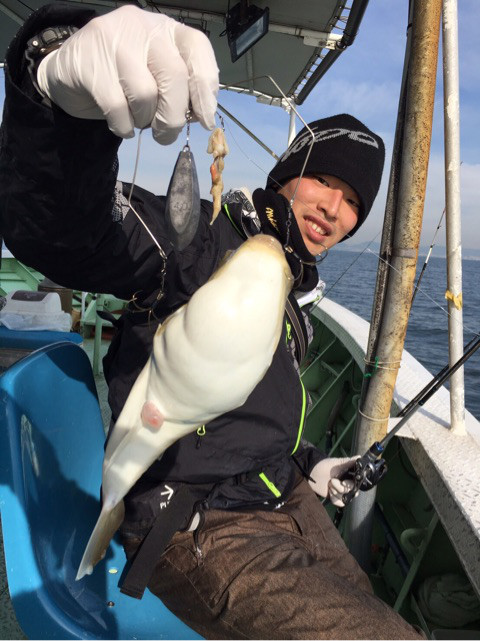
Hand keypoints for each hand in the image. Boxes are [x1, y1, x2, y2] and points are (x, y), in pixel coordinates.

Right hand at [37, 5, 218, 143]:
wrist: (70, 73)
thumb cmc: (123, 79)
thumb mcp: (156, 79)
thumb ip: (180, 91)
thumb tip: (200, 116)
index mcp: (166, 29)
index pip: (197, 48)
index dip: (206, 87)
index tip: (205, 119)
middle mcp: (142, 26)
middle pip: (174, 75)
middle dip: (174, 116)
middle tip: (165, 134)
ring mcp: (112, 38)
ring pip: (145, 94)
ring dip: (144, 121)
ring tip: (136, 121)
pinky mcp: (87, 60)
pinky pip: (116, 107)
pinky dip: (123, 127)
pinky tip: (121, 126)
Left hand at [308, 457, 358, 506]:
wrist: (312, 473)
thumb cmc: (324, 466)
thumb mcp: (337, 463)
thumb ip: (349, 461)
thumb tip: (359, 457)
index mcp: (349, 475)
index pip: (358, 483)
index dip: (351, 484)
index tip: (344, 482)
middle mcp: (347, 484)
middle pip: (352, 492)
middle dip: (340, 487)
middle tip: (332, 481)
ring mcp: (341, 492)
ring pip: (346, 498)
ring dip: (336, 492)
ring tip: (329, 485)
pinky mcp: (336, 498)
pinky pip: (340, 503)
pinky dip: (334, 498)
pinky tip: (329, 492)